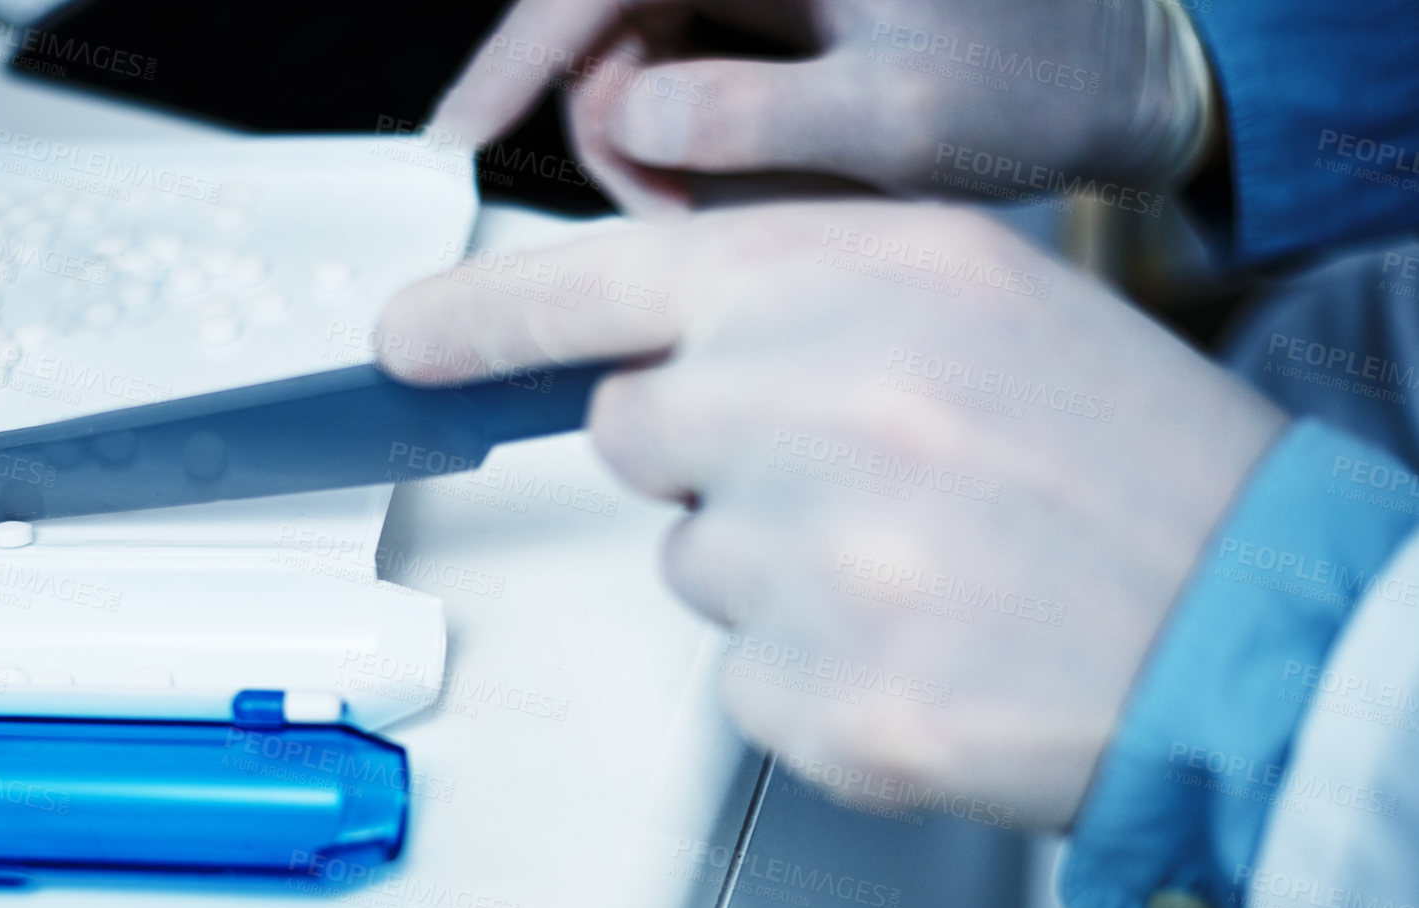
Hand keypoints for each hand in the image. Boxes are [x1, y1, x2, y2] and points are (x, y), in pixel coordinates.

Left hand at [376, 202, 1283, 828]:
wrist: (1256, 631)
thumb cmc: (1128, 470)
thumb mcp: (977, 310)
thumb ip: (801, 311)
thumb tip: (654, 357)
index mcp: (871, 279)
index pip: (613, 281)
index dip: (490, 313)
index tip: (408, 341)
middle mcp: (825, 403)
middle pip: (638, 433)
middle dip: (718, 460)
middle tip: (862, 482)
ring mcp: (816, 559)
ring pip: (691, 567)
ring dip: (778, 573)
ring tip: (925, 568)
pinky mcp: (821, 698)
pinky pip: (739, 681)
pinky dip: (813, 676)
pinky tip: (925, 649)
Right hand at [433, 0, 1212, 215]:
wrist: (1123, 76)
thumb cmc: (1045, 80)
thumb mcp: (903, 121)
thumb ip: (756, 116)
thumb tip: (631, 121)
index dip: (516, 57)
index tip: (456, 135)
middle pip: (607, 15)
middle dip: (613, 121)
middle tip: (670, 212)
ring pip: (639, 45)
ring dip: (654, 135)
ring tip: (729, 201)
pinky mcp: (775, 0)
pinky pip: (687, 60)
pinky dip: (692, 127)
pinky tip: (746, 170)